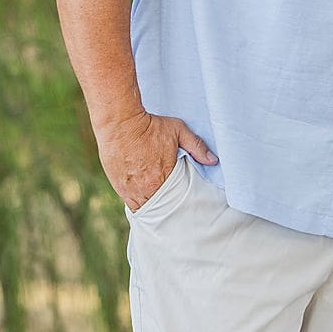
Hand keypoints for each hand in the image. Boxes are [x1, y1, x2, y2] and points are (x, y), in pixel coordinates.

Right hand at [96, 111, 216, 211]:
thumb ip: (197, 146)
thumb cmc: (150, 125)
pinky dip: (138, 204)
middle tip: (173, 207)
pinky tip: (144, 202)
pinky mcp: (119, 186)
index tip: (184, 202)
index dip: (180, 201)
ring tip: (159, 205)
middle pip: (161, 206)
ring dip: (152, 206)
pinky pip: (130, 204)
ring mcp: (131, 189)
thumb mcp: (178, 131)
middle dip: (167, 207)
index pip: (176, 198)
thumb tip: (213, 160)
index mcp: (164, 177)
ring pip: (145, 207)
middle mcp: (147, 187)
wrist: (120, 123)